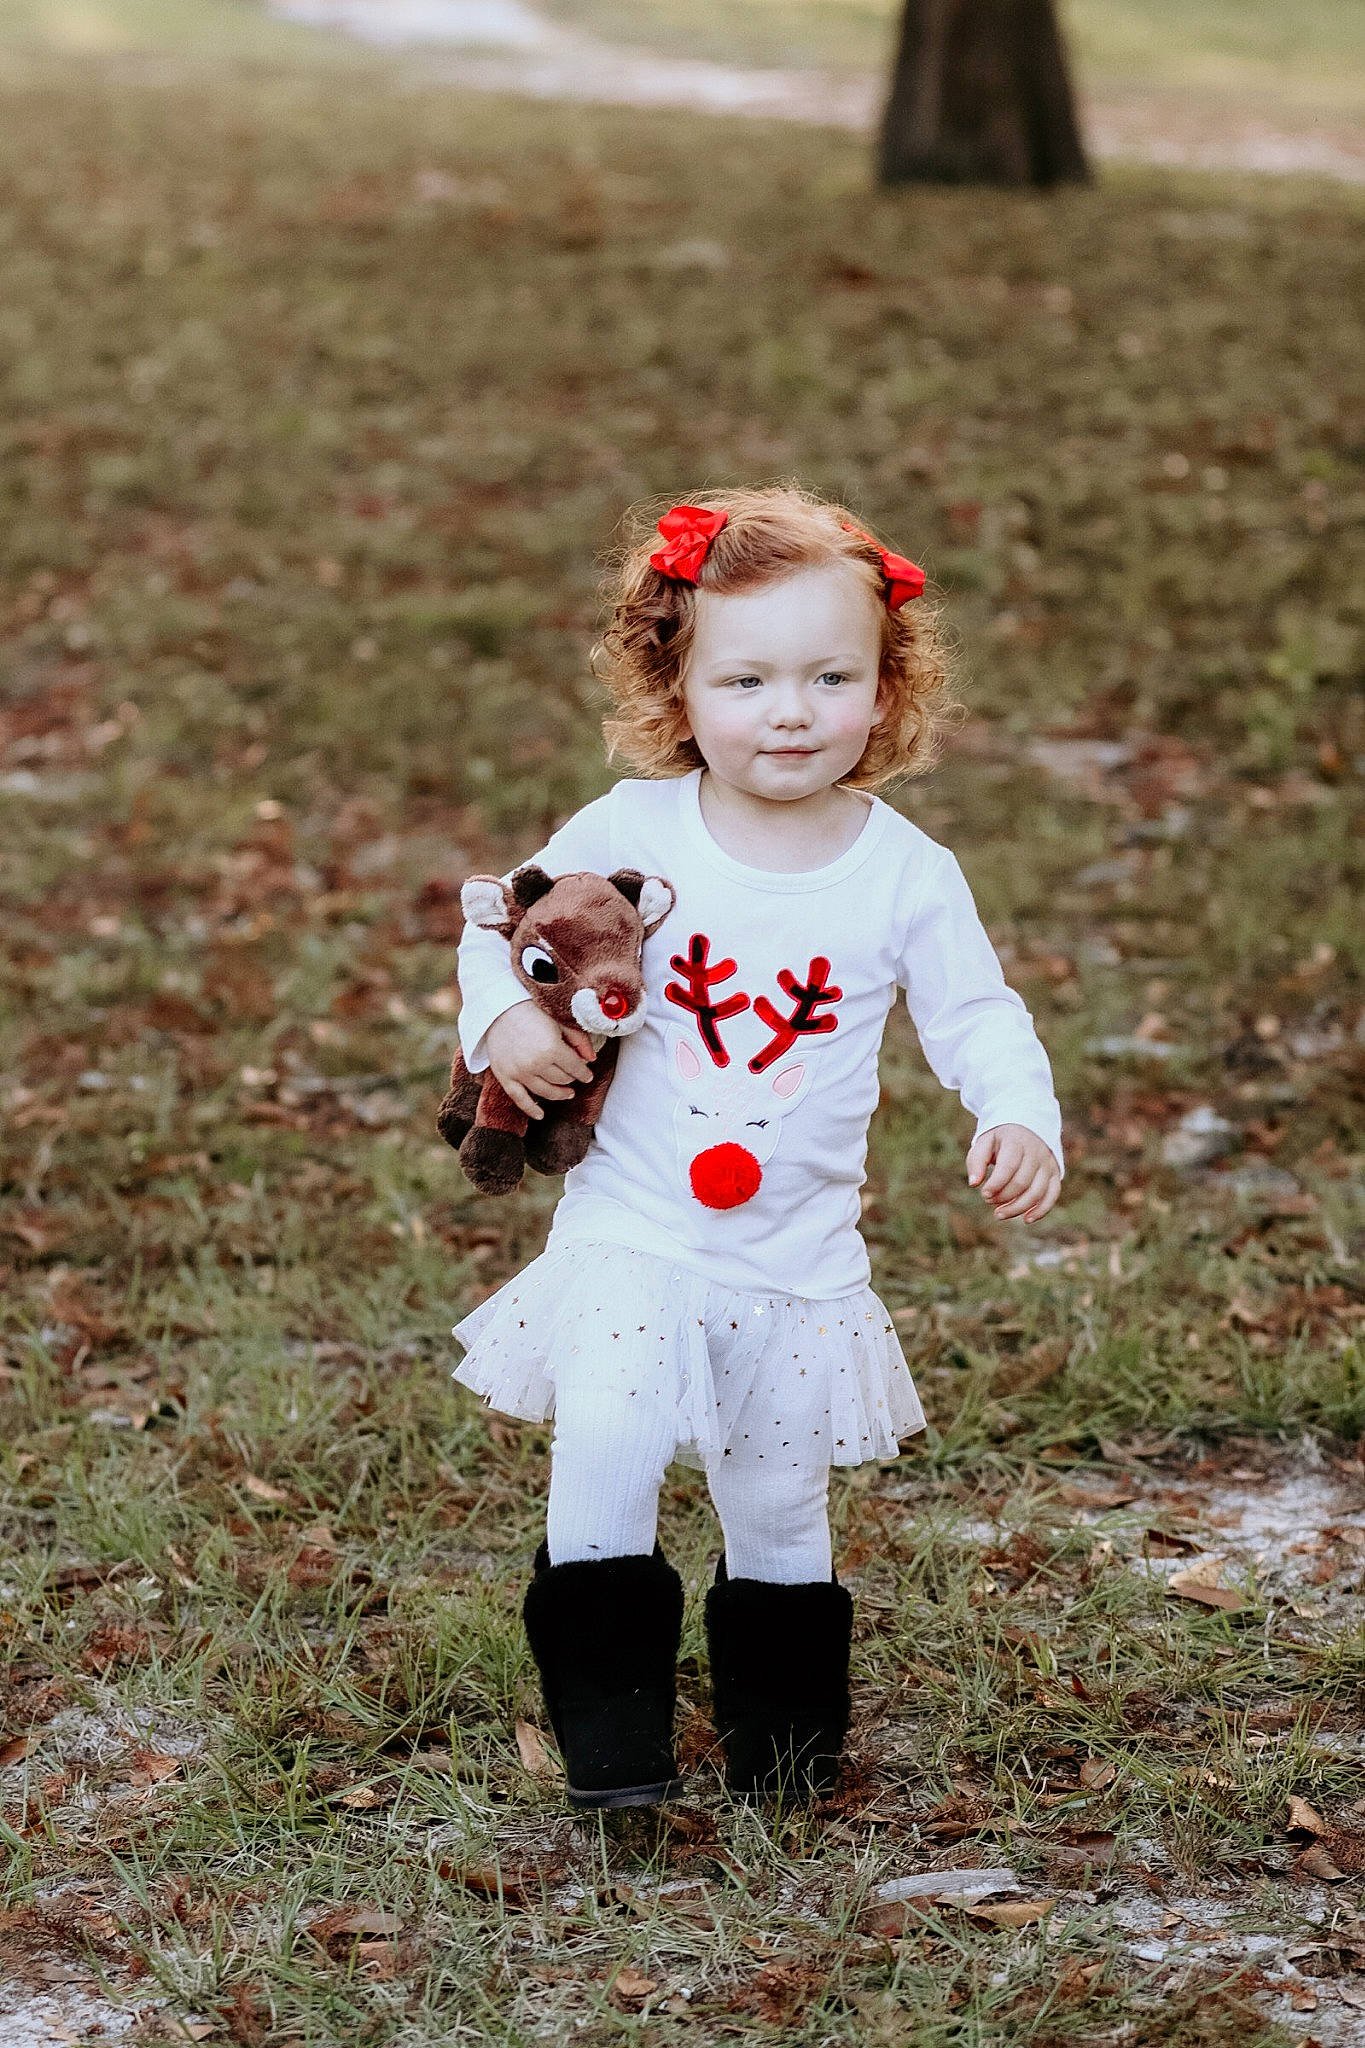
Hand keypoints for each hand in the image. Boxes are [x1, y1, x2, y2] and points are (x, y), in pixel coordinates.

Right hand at [484, 1002, 595, 1121]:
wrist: (499, 1010)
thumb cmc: (531, 1013)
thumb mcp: (559, 1022)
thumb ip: (579, 1040)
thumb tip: (592, 1059)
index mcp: (552, 1048)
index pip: (575, 1068)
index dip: (584, 1073)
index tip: (587, 1075)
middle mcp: (536, 1063)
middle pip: (562, 1080)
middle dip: (571, 1078)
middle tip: (573, 1075)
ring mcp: (520, 1073)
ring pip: (546, 1092)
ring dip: (559, 1094)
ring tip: (567, 1093)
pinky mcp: (506, 1077)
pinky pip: (520, 1099)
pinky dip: (531, 1109)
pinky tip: (540, 1115)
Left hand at [966, 1124, 1060, 1222]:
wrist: (1025, 1127)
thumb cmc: (1000, 1139)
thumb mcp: (984, 1142)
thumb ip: (976, 1161)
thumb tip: (974, 1184)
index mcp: (1016, 1142)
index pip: (1008, 1167)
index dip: (996, 1184)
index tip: (984, 1194)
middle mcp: (1036, 1152)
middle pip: (1022, 1182)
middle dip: (1004, 1196)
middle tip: (989, 1201)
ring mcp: (1047, 1163)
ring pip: (1037, 1191)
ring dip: (1018, 1207)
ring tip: (999, 1214)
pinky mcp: (1055, 1173)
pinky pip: (1052, 1194)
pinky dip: (1041, 1210)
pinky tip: (1026, 1219)